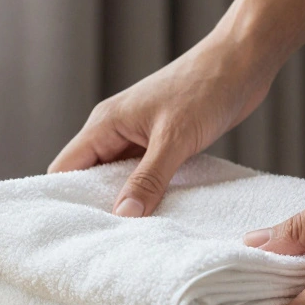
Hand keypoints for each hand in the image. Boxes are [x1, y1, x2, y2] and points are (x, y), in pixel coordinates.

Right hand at [49, 29, 277, 215]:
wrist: (242, 62)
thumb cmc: (205, 87)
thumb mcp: (174, 139)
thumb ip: (148, 179)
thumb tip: (123, 215)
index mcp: (105, 124)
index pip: (64, 168)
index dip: (62, 200)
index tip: (71, 232)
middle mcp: (115, 131)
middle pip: (88, 177)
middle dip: (95, 207)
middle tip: (103, 243)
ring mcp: (137, 136)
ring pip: (118, 178)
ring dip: (125, 202)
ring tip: (131, 236)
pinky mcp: (161, 142)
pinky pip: (142, 174)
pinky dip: (147, 193)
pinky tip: (158, 214)